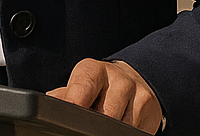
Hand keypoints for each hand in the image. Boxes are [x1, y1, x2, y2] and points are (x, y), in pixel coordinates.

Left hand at [47, 58, 162, 132]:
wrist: (135, 79)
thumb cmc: (99, 84)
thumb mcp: (81, 83)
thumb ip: (65, 95)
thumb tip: (49, 101)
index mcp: (93, 70)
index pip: (82, 89)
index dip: (74, 105)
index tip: (70, 116)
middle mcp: (118, 79)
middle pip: (104, 113)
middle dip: (94, 124)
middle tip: (88, 123)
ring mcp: (137, 93)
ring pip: (120, 126)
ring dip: (110, 129)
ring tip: (105, 122)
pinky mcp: (150, 109)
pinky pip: (134, 131)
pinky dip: (124, 132)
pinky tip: (119, 125)